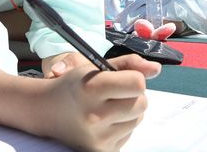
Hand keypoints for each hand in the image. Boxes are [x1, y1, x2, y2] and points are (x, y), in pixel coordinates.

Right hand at [45, 54, 160, 150]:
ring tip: (107, 107)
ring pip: (138, 119)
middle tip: (114, 93)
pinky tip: (104, 122)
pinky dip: (122, 126)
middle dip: (133, 95)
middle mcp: (95, 115)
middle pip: (142, 103)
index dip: (134, 78)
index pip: (137, 83)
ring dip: (129, 111)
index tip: (122, 79)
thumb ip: (129, 64)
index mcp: (91, 88)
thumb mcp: (97, 66)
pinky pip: (129, 134)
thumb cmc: (77, 84)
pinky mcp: (102, 151)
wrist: (49, 111)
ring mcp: (99, 137)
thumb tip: (157, 69)